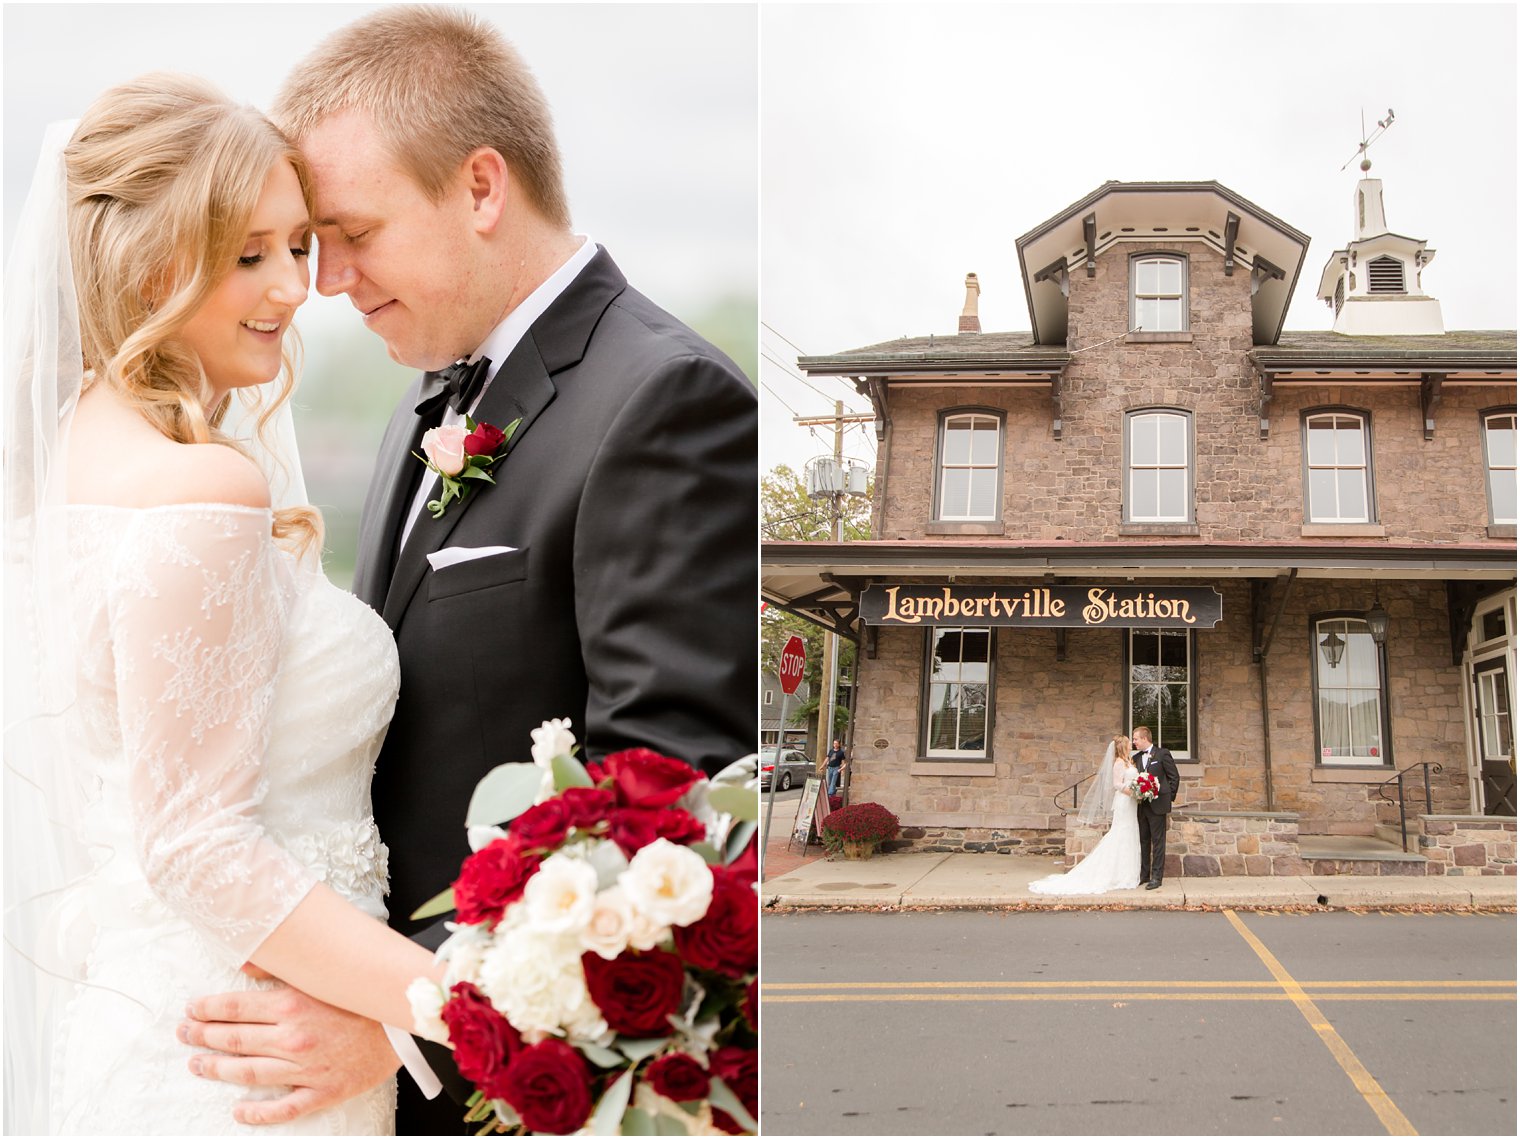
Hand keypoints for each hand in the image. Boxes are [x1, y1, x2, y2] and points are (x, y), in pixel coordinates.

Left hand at [180, 970, 399, 1126]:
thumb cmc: (364, 994)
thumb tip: (245, 961)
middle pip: (234, 1039)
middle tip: (184, 1034)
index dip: (207, 1009)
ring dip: (217, 1069)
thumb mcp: (324, 971)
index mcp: (292, 1004)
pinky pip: (283, 1107)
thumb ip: (283, 967)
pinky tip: (238, 1110)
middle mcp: (293, 1037)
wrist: (408, 1021)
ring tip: (197, 1065)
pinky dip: (257, 1112)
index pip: (234, 1007)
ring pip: (248, 1072)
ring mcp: (306, 1067)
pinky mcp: (323, 1091)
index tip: (190, 1009)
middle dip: (203, 1036)